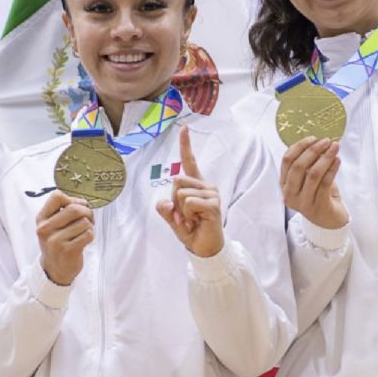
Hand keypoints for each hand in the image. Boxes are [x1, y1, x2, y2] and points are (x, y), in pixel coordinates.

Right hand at [36, 191, 93, 285]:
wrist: (54, 270)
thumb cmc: (57, 243)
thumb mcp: (51, 226)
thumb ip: (62, 211)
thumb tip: (83, 203)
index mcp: (41, 219)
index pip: (56, 196)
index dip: (72, 199)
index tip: (78, 207)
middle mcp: (45, 229)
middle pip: (74, 209)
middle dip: (87, 212)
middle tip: (89, 219)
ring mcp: (56, 241)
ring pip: (84, 222)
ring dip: (89, 226)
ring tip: (84, 233)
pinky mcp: (68, 251)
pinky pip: (88, 234)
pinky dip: (91, 235)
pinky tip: (84, 241)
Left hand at [156, 126, 223, 257]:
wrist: (205, 248)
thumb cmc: (191, 231)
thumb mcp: (172, 219)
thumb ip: (165, 209)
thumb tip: (164, 203)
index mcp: (197, 184)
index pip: (189, 162)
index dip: (186, 145)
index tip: (184, 128)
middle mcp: (206, 185)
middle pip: (177, 180)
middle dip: (174, 200)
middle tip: (185, 215)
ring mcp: (211, 194)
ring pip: (181, 193)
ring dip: (181, 211)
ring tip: (192, 220)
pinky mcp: (213, 205)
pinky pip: (188, 202)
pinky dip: (187, 215)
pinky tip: (197, 221)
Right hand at [281, 136, 347, 228]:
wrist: (328, 220)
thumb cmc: (317, 195)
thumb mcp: (307, 179)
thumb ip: (306, 163)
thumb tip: (316, 141)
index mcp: (284, 184)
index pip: (287, 160)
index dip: (299, 146)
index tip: (313, 138)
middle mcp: (289, 194)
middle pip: (298, 166)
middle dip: (313, 150)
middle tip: (326, 141)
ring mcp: (303, 202)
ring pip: (313, 174)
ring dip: (325, 157)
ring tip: (335, 147)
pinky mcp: (319, 206)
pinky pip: (325, 183)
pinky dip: (332, 169)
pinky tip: (338, 160)